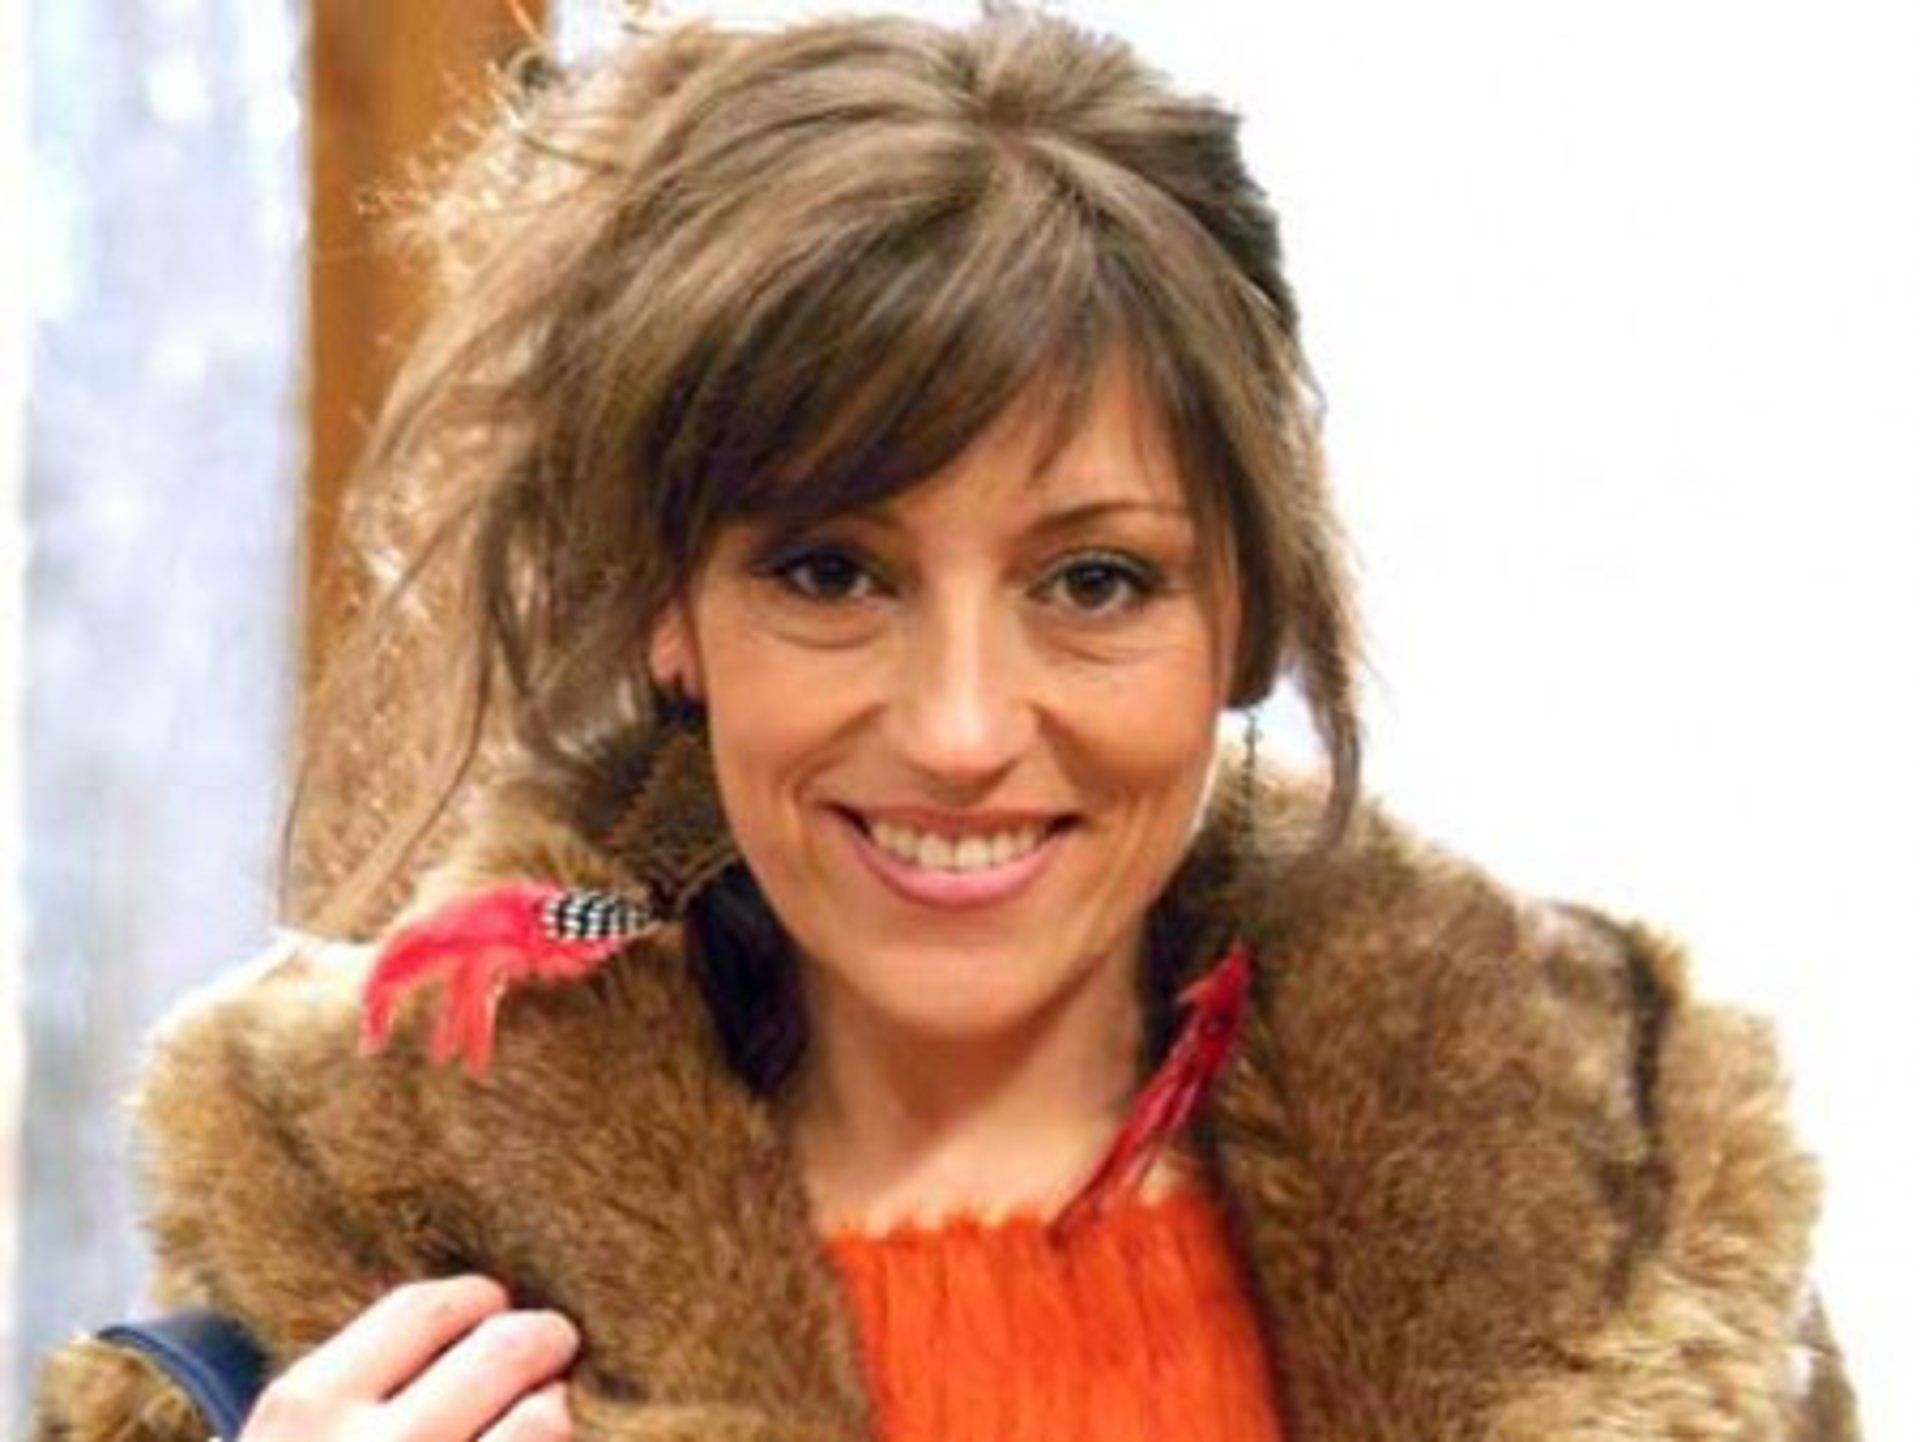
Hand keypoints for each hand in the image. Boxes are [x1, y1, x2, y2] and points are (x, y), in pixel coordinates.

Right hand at [241, 1274, 576, 1439]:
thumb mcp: (279, 1440)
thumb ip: (348, 1385)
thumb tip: (463, 1309)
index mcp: (306, 1406)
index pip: (425, 1307)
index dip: (475, 1301)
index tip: (494, 1306)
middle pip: (501, 1350)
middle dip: (542, 1338)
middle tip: (555, 1342)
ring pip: (544, 1420)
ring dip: (555, 1409)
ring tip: (551, 1407)